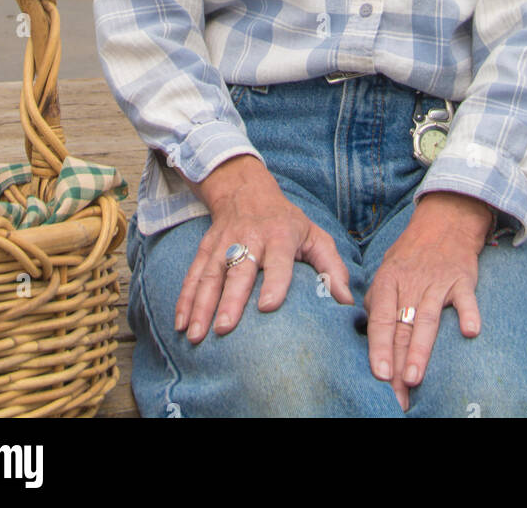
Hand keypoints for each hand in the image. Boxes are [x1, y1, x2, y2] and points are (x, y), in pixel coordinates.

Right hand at [175, 155, 353, 340]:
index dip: (275, 281)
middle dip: (230, 299)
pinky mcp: (206, 248)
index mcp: (280, 236)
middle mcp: (250, 238)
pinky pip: (193, 274)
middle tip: (224, 328)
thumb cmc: (287, 222)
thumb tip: (346, 301)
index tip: (269, 306)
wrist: (247, 190)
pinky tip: (179, 323)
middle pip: (239, 269)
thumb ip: (332, 267)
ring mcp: (224, 242)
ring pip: (210, 274)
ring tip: (195, 335)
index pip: (278, 259)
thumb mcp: (314, 235)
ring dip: (201, 305)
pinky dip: (184, 299)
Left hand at [364, 192, 490, 411]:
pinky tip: (470, 332)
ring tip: (414, 377)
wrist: (445, 222)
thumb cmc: (412, 253)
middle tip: (395, 395)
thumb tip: (369, 331)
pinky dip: (469, 313)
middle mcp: (410, 283)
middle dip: (397, 363)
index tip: (376, 374)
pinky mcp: (461, 280)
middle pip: (401, 328)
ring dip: (420, 349)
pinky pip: (465, 299)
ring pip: (427, 319)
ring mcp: (437, 282)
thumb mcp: (387, 269)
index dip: (377, 347)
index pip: (380, 318)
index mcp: (388, 281)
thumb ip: (378, 300)